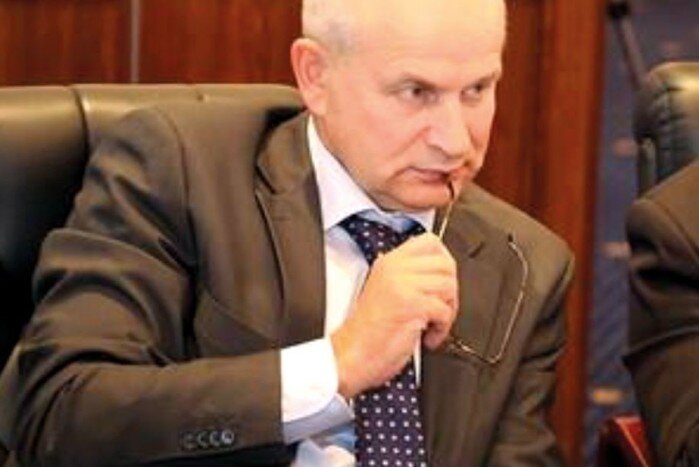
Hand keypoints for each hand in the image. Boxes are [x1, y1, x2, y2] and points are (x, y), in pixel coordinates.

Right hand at [331, 233, 457, 397]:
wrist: (352, 354)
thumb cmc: (369, 332)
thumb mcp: (386, 290)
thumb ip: (410, 277)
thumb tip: (441, 274)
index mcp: (389, 262)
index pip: (430, 241)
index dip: (444, 260)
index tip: (442, 281)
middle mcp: (395, 268)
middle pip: (446, 263)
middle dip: (451, 290)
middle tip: (440, 308)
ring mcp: (402, 284)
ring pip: (449, 285)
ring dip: (448, 310)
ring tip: (433, 324)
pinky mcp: (411, 304)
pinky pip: (444, 309)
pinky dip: (442, 328)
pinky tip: (427, 336)